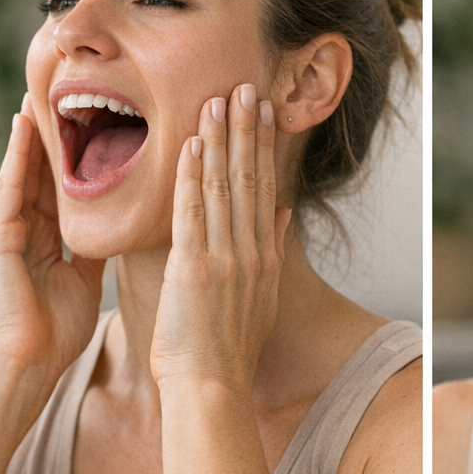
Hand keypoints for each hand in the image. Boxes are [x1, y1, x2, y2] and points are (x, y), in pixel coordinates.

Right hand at [0, 94, 104, 427]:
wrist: (24, 368)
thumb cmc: (54, 334)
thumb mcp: (84, 281)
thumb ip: (95, 252)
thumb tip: (123, 230)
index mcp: (50, 241)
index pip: (70, 187)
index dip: (85, 155)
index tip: (107, 121)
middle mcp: (27, 230)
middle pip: (47, 171)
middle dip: (61, 135)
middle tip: (75, 92)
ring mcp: (8, 231)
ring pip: (27, 171)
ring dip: (36, 133)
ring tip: (44, 92)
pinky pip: (9, 189)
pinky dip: (17, 157)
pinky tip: (24, 127)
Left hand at [149, 83, 290, 394]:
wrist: (211, 385)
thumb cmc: (227, 349)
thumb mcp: (260, 297)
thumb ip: (271, 250)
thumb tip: (280, 212)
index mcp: (264, 255)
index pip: (265, 187)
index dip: (263, 146)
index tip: (262, 110)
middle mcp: (250, 250)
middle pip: (250, 178)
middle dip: (247, 130)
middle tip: (246, 87)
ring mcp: (225, 257)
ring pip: (224, 187)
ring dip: (221, 141)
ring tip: (219, 100)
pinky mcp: (195, 267)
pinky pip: (193, 213)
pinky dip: (193, 177)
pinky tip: (192, 145)